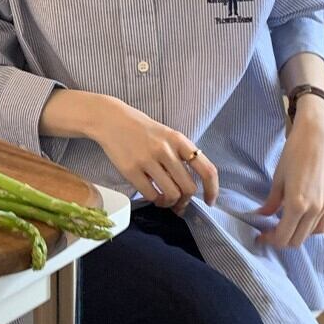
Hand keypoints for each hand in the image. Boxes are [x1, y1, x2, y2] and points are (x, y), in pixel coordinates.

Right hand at [90, 97, 218, 212]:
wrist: (111, 120)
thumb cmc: (142, 130)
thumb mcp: (168, 136)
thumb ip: (181, 155)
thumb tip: (192, 185)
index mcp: (179, 140)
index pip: (206, 169)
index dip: (212, 189)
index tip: (209, 201)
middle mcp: (166, 150)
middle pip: (189, 188)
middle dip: (186, 200)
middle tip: (179, 203)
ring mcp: (148, 160)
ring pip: (171, 194)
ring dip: (170, 203)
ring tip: (164, 201)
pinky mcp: (131, 170)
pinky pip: (151, 194)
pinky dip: (155, 200)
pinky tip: (152, 196)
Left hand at [256, 96, 323, 247]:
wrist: (317, 137)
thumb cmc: (294, 154)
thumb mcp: (278, 179)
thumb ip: (271, 202)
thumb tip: (262, 216)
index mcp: (296, 204)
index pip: (283, 237)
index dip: (270, 240)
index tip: (261, 236)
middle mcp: (313, 209)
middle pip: (297, 241)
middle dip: (281, 240)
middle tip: (269, 232)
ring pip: (310, 235)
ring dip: (296, 235)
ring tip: (285, 225)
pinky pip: (322, 224)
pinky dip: (311, 228)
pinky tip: (301, 220)